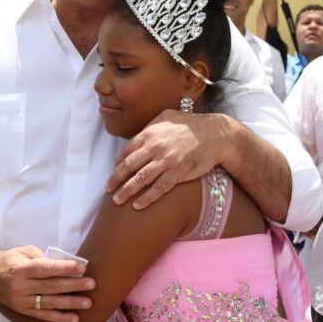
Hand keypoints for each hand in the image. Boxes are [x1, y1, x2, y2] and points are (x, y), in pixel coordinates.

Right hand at [0, 245, 94, 321]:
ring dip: (71, 303)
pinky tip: (74, 317)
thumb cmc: (10, 260)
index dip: (65, 268)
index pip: (47, 268)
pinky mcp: (23, 311)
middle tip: (92, 284)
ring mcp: (22, 301)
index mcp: (21, 268)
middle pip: (51, 286)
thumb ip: (42, 257)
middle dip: (74, 285)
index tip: (82, 267)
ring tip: (88, 303)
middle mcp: (21, 286)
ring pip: (50, 303)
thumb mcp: (23, 251)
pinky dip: (60, 317)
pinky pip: (44, 316)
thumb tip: (64, 263)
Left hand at [106, 111, 237, 209]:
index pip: (126, 151)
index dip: (117, 164)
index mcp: (150, 134)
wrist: (215, 135)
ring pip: (140, 179)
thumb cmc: (190, 124)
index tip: (113, 172)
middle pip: (129, 166)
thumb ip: (151, 125)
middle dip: (115, 179)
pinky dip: (147, 198)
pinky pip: (158, 189)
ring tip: (117, 200)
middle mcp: (155, 147)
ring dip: (126, 191)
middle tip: (108, 189)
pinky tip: (137, 205)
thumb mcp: (167, 116)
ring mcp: (166, 161)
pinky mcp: (177, 173)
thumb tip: (139, 133)